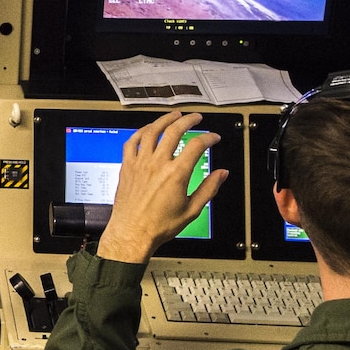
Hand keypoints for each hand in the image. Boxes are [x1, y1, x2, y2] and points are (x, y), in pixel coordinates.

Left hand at [95, 112, 229, 263]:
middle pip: (174, 131)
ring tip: (173, 115)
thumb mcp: (192, 210)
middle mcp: (157, 164)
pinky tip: (147, 130)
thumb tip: (221, 174)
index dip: (208, 138)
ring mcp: (140, 164)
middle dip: (188, 120)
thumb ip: (208, 189)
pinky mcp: (127, 167)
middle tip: (195, 117)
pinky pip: (131, 142)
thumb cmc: (158, 226)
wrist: (132, 234)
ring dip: (164, 120)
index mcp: (176, 174)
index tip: (213, 137)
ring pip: (151, 132)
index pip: (196, 145)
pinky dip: (140, 132)